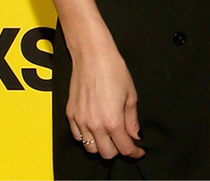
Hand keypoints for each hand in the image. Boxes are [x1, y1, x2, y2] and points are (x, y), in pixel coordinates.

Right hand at [66, 42, 144, 160]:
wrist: (92, 55)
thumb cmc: (113, 69)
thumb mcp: (130, 94)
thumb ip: (132, 119)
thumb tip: (135, 134)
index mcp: (113, 121)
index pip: (124, 148)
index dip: (134, 152)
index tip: (138, 151)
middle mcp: (95, 125)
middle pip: (107, 153)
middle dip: (118, 150)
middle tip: (125, 141)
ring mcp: (81, 121)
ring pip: (91, 148)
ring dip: (102, 146)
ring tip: (110, 135)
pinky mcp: (70, 115)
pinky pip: (78, 137)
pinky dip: (87, 138)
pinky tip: (95, 128)